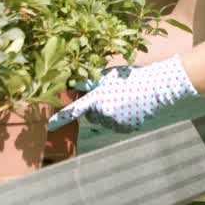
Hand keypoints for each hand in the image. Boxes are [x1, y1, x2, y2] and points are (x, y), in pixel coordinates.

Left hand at [47, 56, 196, 132]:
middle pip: (92, 116)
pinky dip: (120, 118)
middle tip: (110, 94)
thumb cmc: (129, 76)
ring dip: (109, 113)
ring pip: (105, 121)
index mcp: (98, 98)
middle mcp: (105, 113)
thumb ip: (89, 82)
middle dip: (96, 108)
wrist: (155, 86)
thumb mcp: (107, 75)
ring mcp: (116, 123)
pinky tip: (130, 106)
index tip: (49, 125)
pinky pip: (117, 125)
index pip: (74, 110)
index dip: (60, 118)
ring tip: (123, 99)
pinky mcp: (126, 128)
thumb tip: (72, 85)